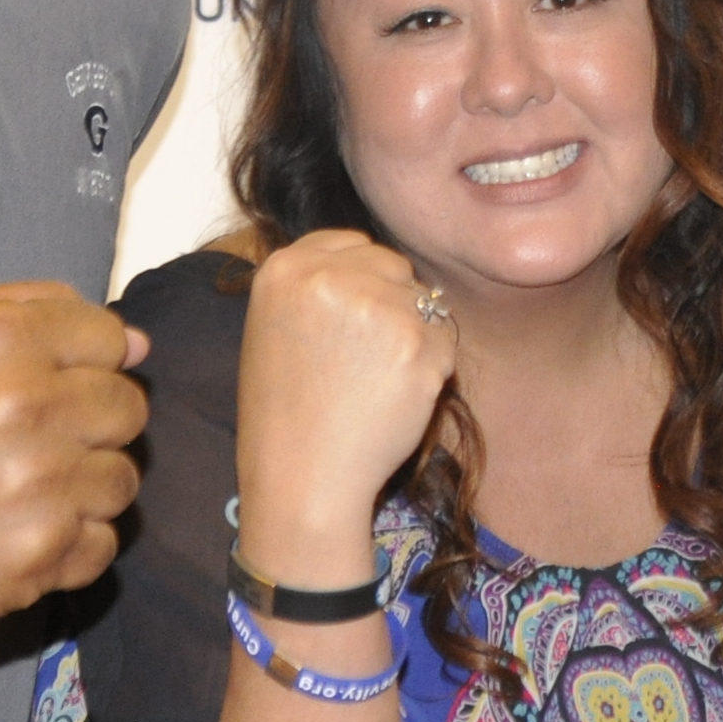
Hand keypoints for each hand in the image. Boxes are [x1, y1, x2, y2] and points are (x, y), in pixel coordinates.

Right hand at [0, 281, 149, 643]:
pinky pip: (102, 545)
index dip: (85, 364)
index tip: (49, 387)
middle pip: (128, 410)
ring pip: (122, 480)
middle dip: (88, 423)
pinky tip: (15, 532)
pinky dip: (69, 545)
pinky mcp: (34, 559)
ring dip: (82, 486)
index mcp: (2, 340)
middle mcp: (26, 409)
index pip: (112, 342)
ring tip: (17, 489)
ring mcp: (36, 490)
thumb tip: (134, 341)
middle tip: (29, 442)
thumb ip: (34, 310)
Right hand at [233, 231, 458, 590]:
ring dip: (415, 337)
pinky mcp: (416, 341)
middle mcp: (329, 276)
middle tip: (362, 362)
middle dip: (392, 305)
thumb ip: (317, 286)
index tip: (349, 323)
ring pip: (425, 301)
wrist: (301, 478)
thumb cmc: (288, 414)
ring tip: (375, 383)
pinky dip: (433, 367)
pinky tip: (397, 398)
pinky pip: (446, 338)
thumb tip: (376, 266)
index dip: (361, 281)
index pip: (351, 244)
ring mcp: (376, 306)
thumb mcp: (276, 328)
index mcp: (285, 268)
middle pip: (393, 266)